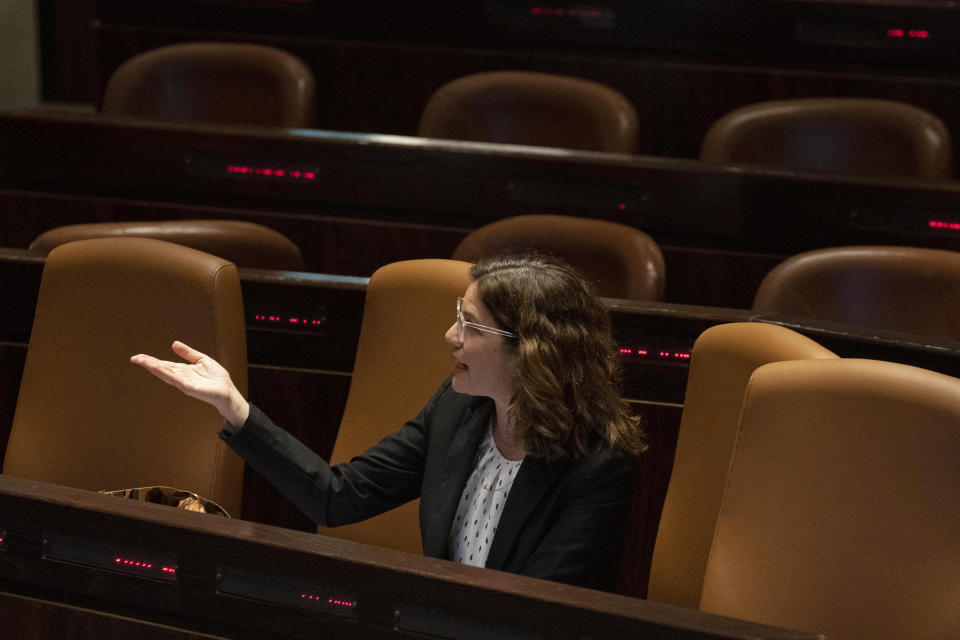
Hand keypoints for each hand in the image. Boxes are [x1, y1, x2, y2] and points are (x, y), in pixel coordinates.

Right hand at [130, 341, 249, 425]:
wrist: (227, 391)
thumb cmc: (217, 378)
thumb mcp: (201, 360)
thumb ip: (188, 353)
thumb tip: (174, 344)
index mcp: (183, 371)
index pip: (164, 364)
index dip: (151, 361)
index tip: (139, 357)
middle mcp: (181, 377)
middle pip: (162, 369)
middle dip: (148, 364)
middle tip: (135, 358)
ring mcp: (184, 383)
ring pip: (166, 373)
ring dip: (154, 367)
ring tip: (143, 361)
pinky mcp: (190, 387)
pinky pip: (176, 379)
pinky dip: (167, 374)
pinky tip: (159, 368)